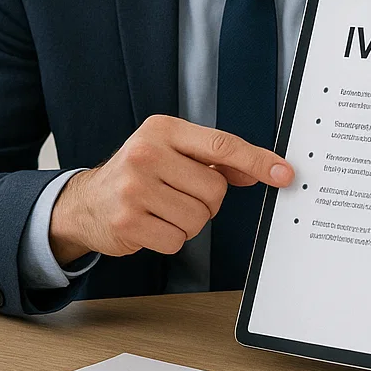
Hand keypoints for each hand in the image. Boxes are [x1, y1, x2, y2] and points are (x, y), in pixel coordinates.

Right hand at [48, 115, 293, 263]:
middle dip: (206, 202)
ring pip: (198, 219)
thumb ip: (213, 159)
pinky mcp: (127, 221)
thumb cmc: (138, 174)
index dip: (256, 160)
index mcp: (161, 130)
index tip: (284, 173)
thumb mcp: (171, 153)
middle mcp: (146, 153)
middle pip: (214, 191)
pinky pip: (177, 240)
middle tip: (179, 196)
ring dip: (188, 222)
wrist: (86, 202)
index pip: (221, 145)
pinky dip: (171, 239)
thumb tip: (260, 169)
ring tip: (162, 210)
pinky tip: (151, 225)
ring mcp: (134, 188)